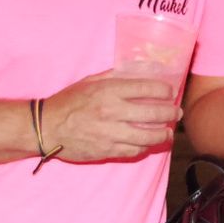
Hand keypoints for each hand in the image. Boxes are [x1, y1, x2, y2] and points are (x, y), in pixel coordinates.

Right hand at [40, 72, 179, 161]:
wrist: (46, 128)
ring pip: (147, 136)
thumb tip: (137, 71)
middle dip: (170, 113)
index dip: (164, 90)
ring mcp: (110, 133)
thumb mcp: (90, 81)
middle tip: (176, 113)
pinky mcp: (106, 151)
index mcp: (109, 91)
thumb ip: (114, 76)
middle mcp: (112, 112)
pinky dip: (145, 147)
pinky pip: (133, 150)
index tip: (170, 92)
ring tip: (168, 132)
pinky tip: (149, 143)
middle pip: (153, 113)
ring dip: (162, 134)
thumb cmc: (68, 102)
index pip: (146, 88)